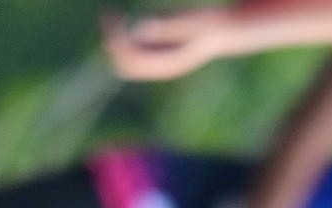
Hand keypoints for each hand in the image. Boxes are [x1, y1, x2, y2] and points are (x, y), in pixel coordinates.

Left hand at [100, 7, 240, 80]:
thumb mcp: (189, 21)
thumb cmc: (209, 22)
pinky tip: (121, 20)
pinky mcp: (159, 53)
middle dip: (114, 43)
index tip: (112, 19)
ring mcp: (160, 62)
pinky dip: (124, 38)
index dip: (118, 42)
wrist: (224, 30)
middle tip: (107, 16)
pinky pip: (134, 52)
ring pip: (127, 60)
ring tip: (109, 17)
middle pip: (126, 65)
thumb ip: (165, 26)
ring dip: (116, 41)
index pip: (133, 61)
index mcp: (168, 64)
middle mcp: (162, 67)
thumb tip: (139, 29)